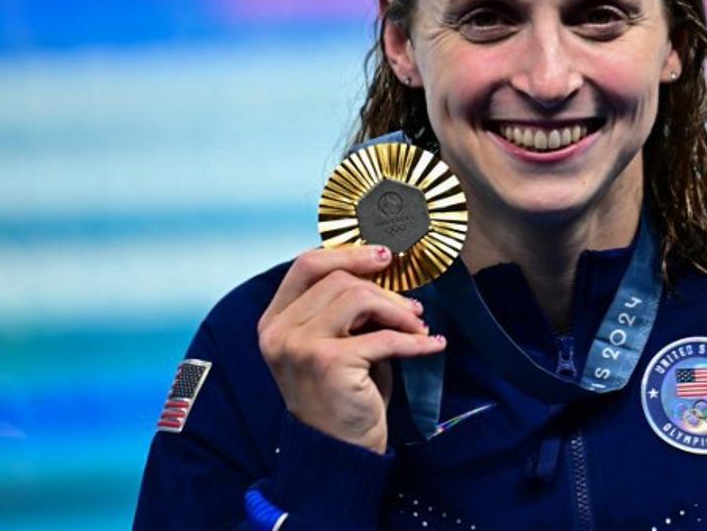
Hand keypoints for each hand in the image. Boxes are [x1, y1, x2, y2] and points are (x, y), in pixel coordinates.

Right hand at [257, 245, 445, 452]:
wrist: (336, 452)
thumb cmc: (340, 393)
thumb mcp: (333, 342)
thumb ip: (342, 307)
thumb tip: (383, 267)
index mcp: (275, 320)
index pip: (306, 265)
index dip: (348, 253)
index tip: (384, 256)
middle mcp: (279, 331)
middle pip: (340, 280)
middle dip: (385, 290)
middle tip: (413, 307)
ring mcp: (299, 346)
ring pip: (359, 297)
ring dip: (398, 310)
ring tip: (418, 326)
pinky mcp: (328, 362)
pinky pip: (383, 337)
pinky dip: (415, 340)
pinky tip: (432, 344)